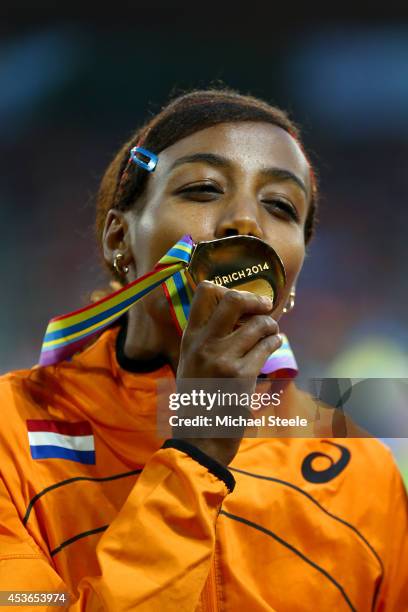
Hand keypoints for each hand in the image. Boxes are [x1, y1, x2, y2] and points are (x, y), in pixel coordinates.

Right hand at [175, 281, 281, 464]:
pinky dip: (274, 342)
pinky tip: (273, 345)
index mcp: (189, 338)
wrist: (199, 437)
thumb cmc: (198, 400)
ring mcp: (222, 358)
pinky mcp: (242, 375)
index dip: (226, 288)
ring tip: (271, 332)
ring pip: (258, 324)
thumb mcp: (190, 364)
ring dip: (271, 326)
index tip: (239, 300)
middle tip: (264, 306)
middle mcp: (203, 343)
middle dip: (255, 299)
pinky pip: (267, 346)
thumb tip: (237, 314)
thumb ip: (205, 339)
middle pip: (233, 299)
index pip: (204, 292)